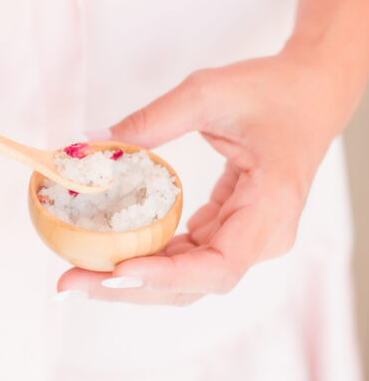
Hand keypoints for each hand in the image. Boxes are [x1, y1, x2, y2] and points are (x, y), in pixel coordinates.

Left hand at [58, 45, 353, 304]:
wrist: (309, 93)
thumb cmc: (273, 92)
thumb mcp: (210, 92)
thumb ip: (152, 119)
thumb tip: (91, 142)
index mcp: (270, 209)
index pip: (219, 266)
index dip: (167, 275)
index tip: (119, 269)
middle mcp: (261, 237)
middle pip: (191, 285)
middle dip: (129, 289)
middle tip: (72, 282)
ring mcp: (244, 240)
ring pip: (182, 279)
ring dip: (129, 281)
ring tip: (78, 276)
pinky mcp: (225, 232)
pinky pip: (181, 258)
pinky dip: (143, 260)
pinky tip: (104, 255)